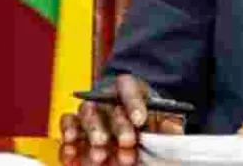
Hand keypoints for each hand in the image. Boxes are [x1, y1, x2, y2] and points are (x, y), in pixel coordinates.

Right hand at [59, 74, 185, 149]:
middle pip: (106, 105)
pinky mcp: (75, 127)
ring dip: (93, 134)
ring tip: (100, 154)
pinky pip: (68, 129)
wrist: (133, 123)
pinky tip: (72, 154)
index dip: (133, 102)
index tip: (140, 120)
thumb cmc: (148, 118)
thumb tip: (174, 131)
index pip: (128, 87)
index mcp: (128, 88)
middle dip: (116, 126)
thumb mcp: (163, 118)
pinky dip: (68, 143)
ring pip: (86, 115)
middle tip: (127, 143)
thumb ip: (168, 124)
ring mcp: (90, 111)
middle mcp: (105, 97)